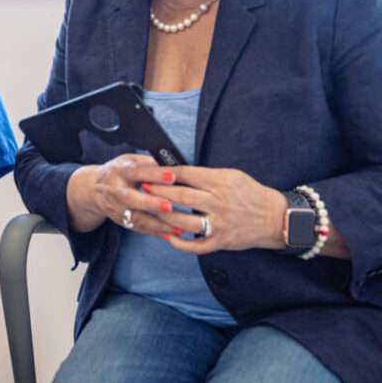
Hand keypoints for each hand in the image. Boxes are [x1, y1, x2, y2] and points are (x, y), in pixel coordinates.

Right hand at [67, 154, 177, 233]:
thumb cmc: (120, 172)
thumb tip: (170, 167)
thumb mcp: (130, 160)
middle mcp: (116, 190)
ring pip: (136, 218)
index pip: (136, 171)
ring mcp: (116, 207)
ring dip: (157, 224)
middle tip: (169, 206)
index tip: (172, 177)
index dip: (154, 174)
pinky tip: (169, 234)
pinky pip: (138, 228)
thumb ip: (148, 163)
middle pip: (130, 198)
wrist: (96, 188)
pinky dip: (154, 232)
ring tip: (177, 228)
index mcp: (120, 170)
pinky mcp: (120, 220)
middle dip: (150, 203)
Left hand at [147, 166, 285, 252]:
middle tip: (141, 188)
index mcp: (219, 182)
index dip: (165, 173)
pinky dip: (179, 242)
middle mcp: (218, 203)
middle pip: (181, 195)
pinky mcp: (221, 242)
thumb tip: (177, 172)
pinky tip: (167, 236)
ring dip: (163, 216)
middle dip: (157, 191)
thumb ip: (205, 175)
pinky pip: (196, 245)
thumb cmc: (250, 193)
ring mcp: (219, 224)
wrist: (275, 218)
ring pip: (184, 221)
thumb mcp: (230, 176)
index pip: (186, 174)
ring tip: (149, 210)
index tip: (150, 172)